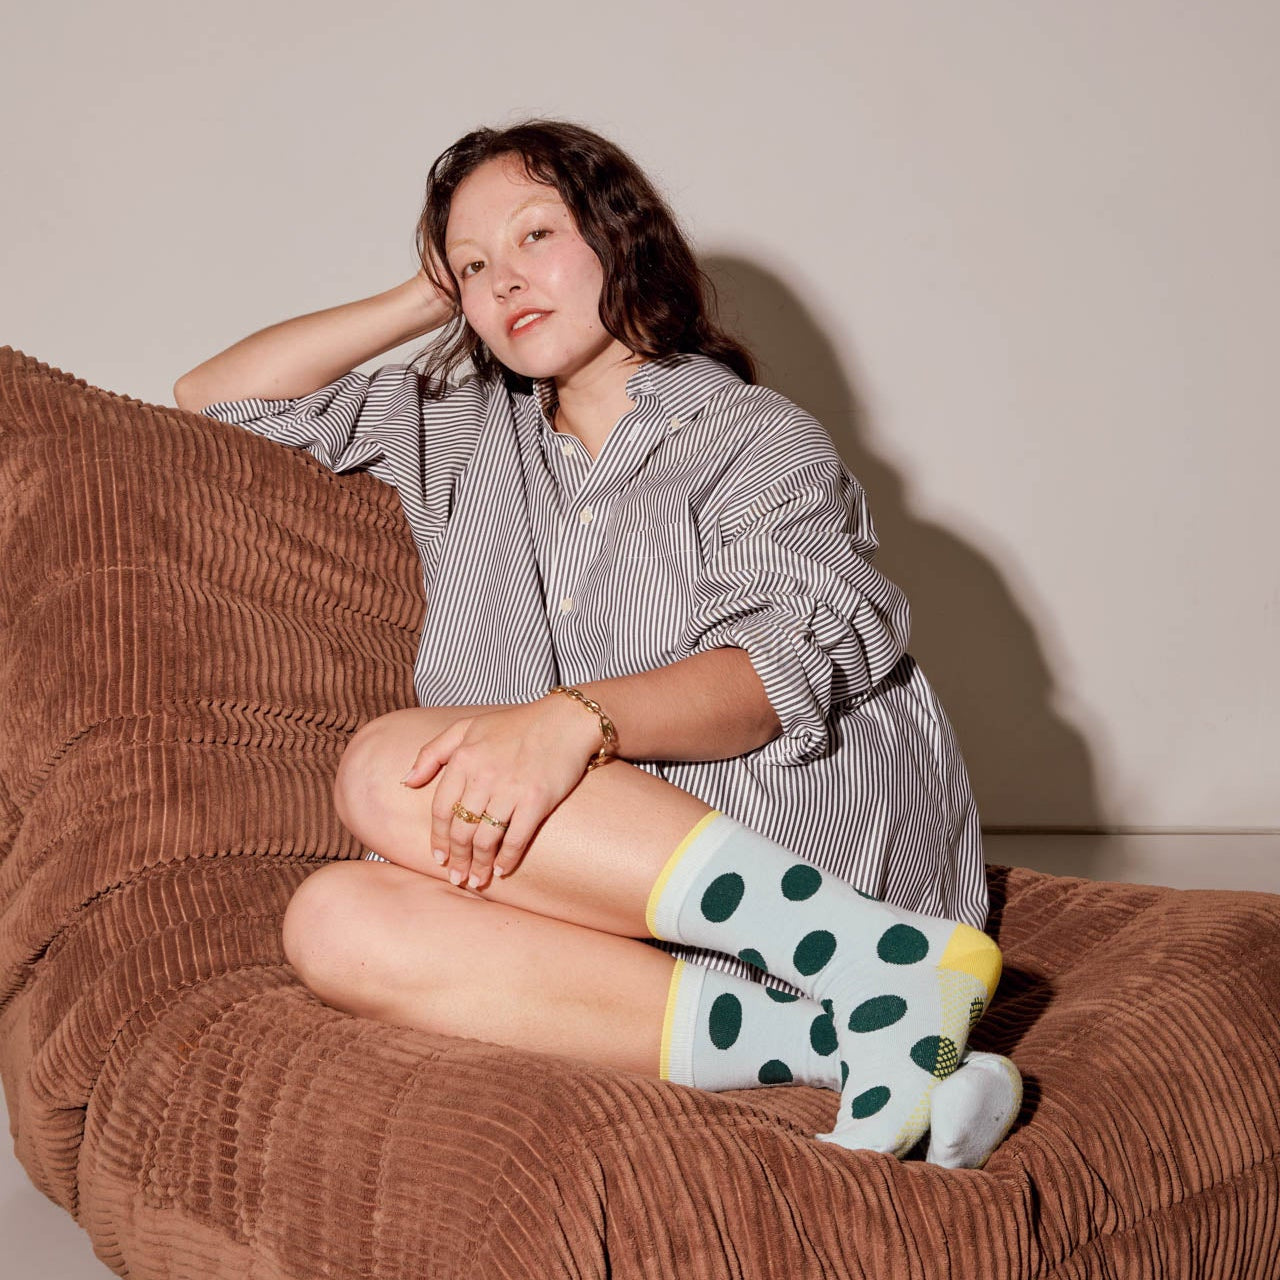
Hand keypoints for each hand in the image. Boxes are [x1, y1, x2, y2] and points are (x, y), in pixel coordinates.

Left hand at [399, 698, 601, 891]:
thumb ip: (432, 752)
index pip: (441, 809)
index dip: (438, 838)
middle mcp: (483, 776)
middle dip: (457, 859)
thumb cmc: (516, 723)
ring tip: (476, 880)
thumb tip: (406, 781)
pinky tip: (501, 870)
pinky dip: (507, 859)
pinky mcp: (536, 800)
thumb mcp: (467, 727)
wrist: (565, 720)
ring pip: (485, 839)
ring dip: (478, 865)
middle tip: (457, 877)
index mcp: (464, 759)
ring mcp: (510, 789)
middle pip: (460, 830)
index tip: (439, 858)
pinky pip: (516, 838)